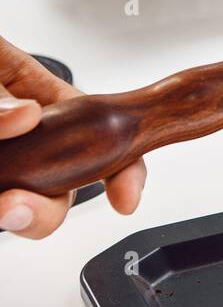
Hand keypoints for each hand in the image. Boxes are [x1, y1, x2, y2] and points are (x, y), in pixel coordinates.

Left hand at [0, 39, 145, 239]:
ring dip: (15, 213)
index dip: (125, 174)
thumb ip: (8, 93)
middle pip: (55, 196)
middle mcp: (27, 145)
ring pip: (20, 208)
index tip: (125, 199)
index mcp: (46, 109)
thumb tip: (28, 116)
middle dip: (42, 212)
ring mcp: (5, 166)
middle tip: (16, 206)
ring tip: (3, 203)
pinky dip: (0, 204)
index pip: (103, 145)